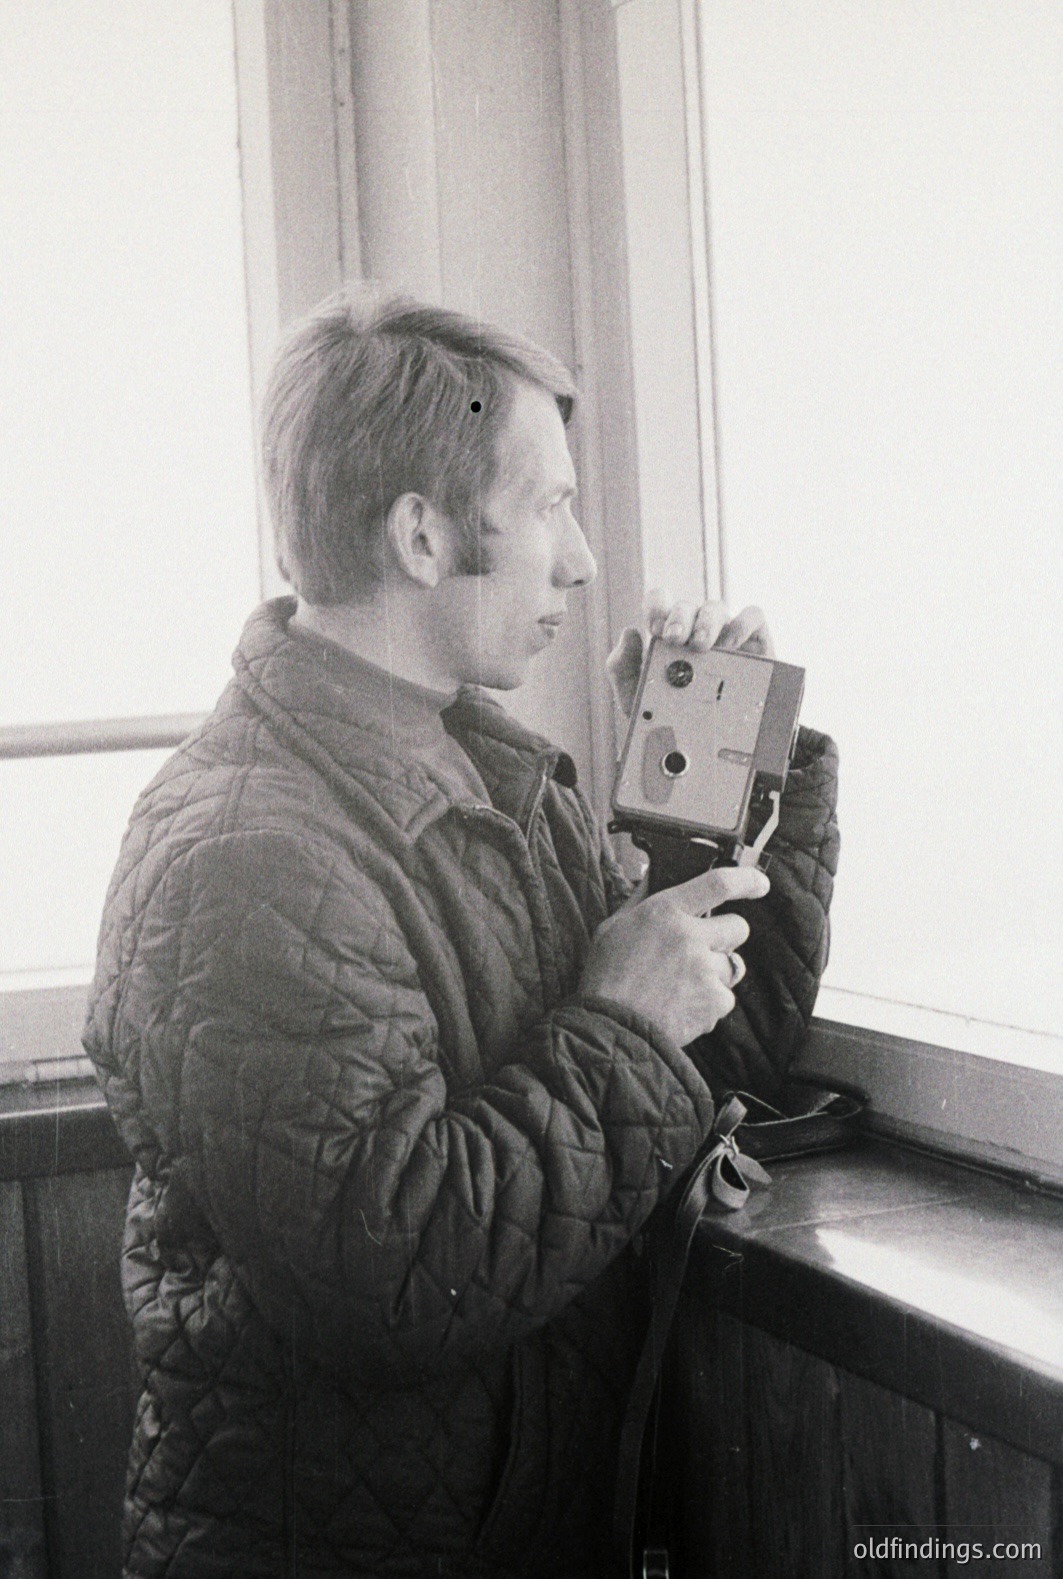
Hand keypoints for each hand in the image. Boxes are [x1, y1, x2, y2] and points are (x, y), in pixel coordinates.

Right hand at [578, 865, 769, 1046]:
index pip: (718, 883)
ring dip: (715, 972)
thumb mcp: (613, 927)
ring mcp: (705, 970)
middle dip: (726, 937)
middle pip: (738, 927)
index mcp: (666, 912)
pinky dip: (709, 1003)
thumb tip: (654, 873)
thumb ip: (640, 899)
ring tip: (683, 985)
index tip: (759, 884)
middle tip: (703, 948)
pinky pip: (725, 997)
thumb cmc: (606, 976)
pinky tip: (683, 1006)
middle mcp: (690, 937)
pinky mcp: (713, 1002)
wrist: (609, 1027)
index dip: (746, 880)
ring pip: (732, 965)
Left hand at [606, 589, 775, 717]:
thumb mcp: (637, 697)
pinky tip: (730, 646)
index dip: (657, 606)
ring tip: (700, 646)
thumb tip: (630, 632)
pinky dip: (742, 624)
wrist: (707, 743)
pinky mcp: (754, 641)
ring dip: (706, 623)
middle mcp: (695, 629)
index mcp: (668, 635)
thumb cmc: (672, 718)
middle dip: (678, 618)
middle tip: (674, 639)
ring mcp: (725, 633)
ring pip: (716, 608)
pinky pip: (752, 616)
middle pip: (687, 606)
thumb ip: (621, 667)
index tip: (655, 629)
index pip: (660, 602)